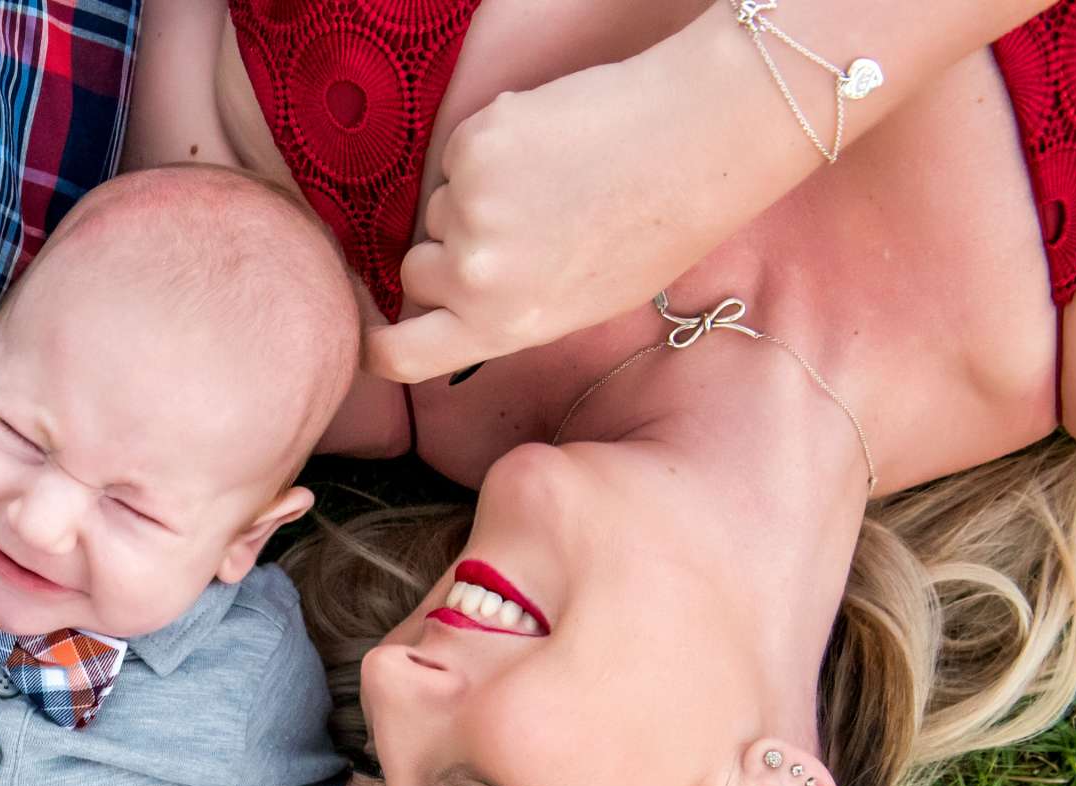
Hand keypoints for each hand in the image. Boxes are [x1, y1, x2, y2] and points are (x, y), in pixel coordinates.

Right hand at [366, 14, 808, 383]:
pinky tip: (547, 147)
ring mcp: (469, 208)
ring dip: (476, 198)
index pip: (398, 354)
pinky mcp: (474, 145)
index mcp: (501, 326)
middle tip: (514, 236)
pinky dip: (491, 149)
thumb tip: (454, 304)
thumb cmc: (654, 228)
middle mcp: (474, 275)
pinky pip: (458, 155)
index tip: (379, 333)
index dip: (379, 345)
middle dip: (448, 255)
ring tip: (547, 186)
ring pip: (438, 208)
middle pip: (415, 272)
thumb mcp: (577, 307)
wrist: (696, 141)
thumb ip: (505, 315)